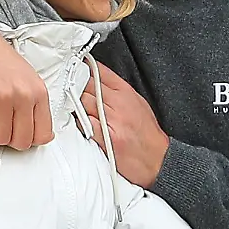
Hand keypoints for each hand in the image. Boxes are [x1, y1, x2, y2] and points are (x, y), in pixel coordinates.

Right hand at [0, 23, 52, 149]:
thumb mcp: (27, 79)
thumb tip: (42, 135)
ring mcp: (2, 97)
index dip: (30, 139)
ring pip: (0, 138)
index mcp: (38, 91)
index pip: (43, 134)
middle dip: (9, 137)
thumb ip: (35, 106)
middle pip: (21, 141)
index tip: (22, 134)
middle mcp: (23, 94)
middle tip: (2, 124)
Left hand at [81, 61, 168, 187]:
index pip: (100, 72)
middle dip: (76, 87)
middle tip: (69, 90)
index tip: (75, 68)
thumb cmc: (148, 134)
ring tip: (74, 108)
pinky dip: (79, 122)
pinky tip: (80, 124)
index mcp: (126, 92)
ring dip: (75, 105)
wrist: (159, 159)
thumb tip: (100, 81)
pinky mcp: (106, 137)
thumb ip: (119, 91)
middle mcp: (119, 103)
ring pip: (83, 103)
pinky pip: (85, 124)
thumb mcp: (138, 103)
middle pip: (87, 86)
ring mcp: (112, 120)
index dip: (84, 69)